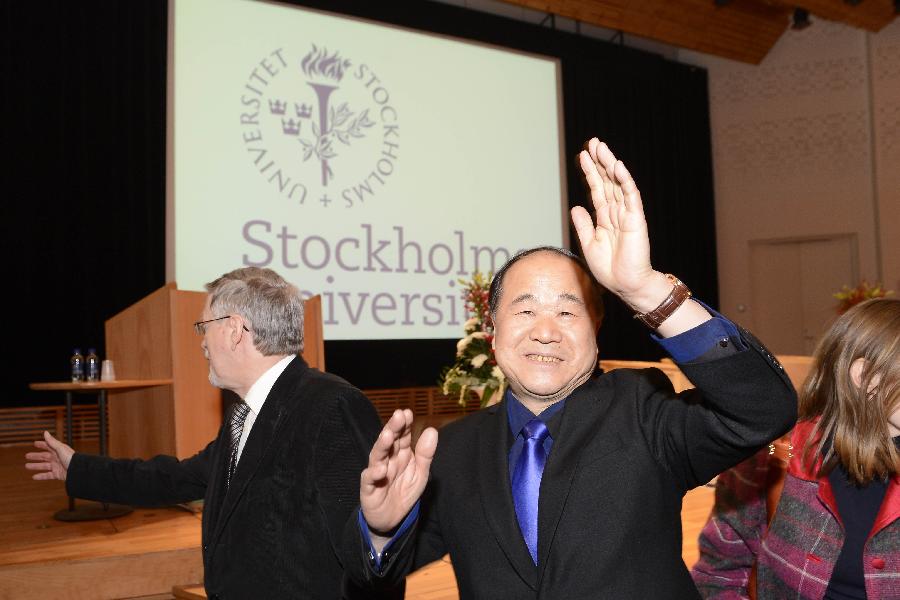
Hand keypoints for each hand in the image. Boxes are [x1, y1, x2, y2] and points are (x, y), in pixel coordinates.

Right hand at [25, 430, 73, 480]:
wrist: (78, 470)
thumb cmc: (71, 458)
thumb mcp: (60, 448)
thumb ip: (52, 442)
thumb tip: (45, 432)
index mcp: (59, 450)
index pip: (49, 446)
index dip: (42, 444)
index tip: (35, 443)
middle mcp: (57, 458)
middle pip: (44, 456)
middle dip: (36, 456)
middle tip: (27, 456)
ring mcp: (57, 466)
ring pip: (44, 466)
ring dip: (35, 466)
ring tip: (27, 466)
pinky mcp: (58, 474)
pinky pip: (47, 475)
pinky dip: (40, 476)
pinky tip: (34, 477)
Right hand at [360, 409, 436, 536]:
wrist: (392, 520)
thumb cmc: (404, 492)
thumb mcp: (420, 474)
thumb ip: (425, 454)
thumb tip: (432, 430)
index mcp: (401, 454)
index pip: (402, 436)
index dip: (404, 425)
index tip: (407, 412)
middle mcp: (387, 460)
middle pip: (389, 442)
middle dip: (393, 428)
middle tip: (399, 415)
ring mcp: (376, 473)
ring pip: (377, 456)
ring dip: (382, 445)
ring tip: (388, 435)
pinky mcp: (368, 489)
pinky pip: (369, 480)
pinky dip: (373, 473)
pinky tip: (380, 469)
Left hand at [571, 138, 660, 308]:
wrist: (626, 284)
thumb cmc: (609, 269)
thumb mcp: (589, 244)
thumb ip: (584, 225)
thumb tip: (576, 207)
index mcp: (605, 217)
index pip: (597, 189)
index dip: (590, 172)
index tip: (583, 155)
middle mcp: (616, 212)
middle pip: (607, 181)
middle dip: (600, 161)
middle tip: (593, 143)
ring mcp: (626, 213)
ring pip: (618, 183)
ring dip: (610, 165)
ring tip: (601, 147)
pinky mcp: (636, 218)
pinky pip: (631, 196)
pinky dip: (625, 180)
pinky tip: (618, 166)